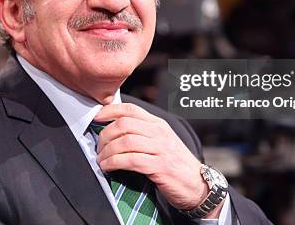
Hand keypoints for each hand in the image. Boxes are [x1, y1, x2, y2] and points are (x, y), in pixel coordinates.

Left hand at [94, 103, 213, 213]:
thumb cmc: (176, 164)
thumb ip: (142, 133)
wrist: (198, 185)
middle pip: (124, 124)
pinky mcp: (159, 166)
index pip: (131, 109)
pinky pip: (130, 160)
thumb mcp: (161, 142)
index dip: (110, 111)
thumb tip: (113, 131)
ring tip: (101, 160)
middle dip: (105, 135)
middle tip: (98, 147)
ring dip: (107, 151)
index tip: (96, 118)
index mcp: (158, 124)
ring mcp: (160, 148)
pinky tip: (108, 167)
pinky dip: (114, 163)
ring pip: (125, 142)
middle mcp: (159, 133)